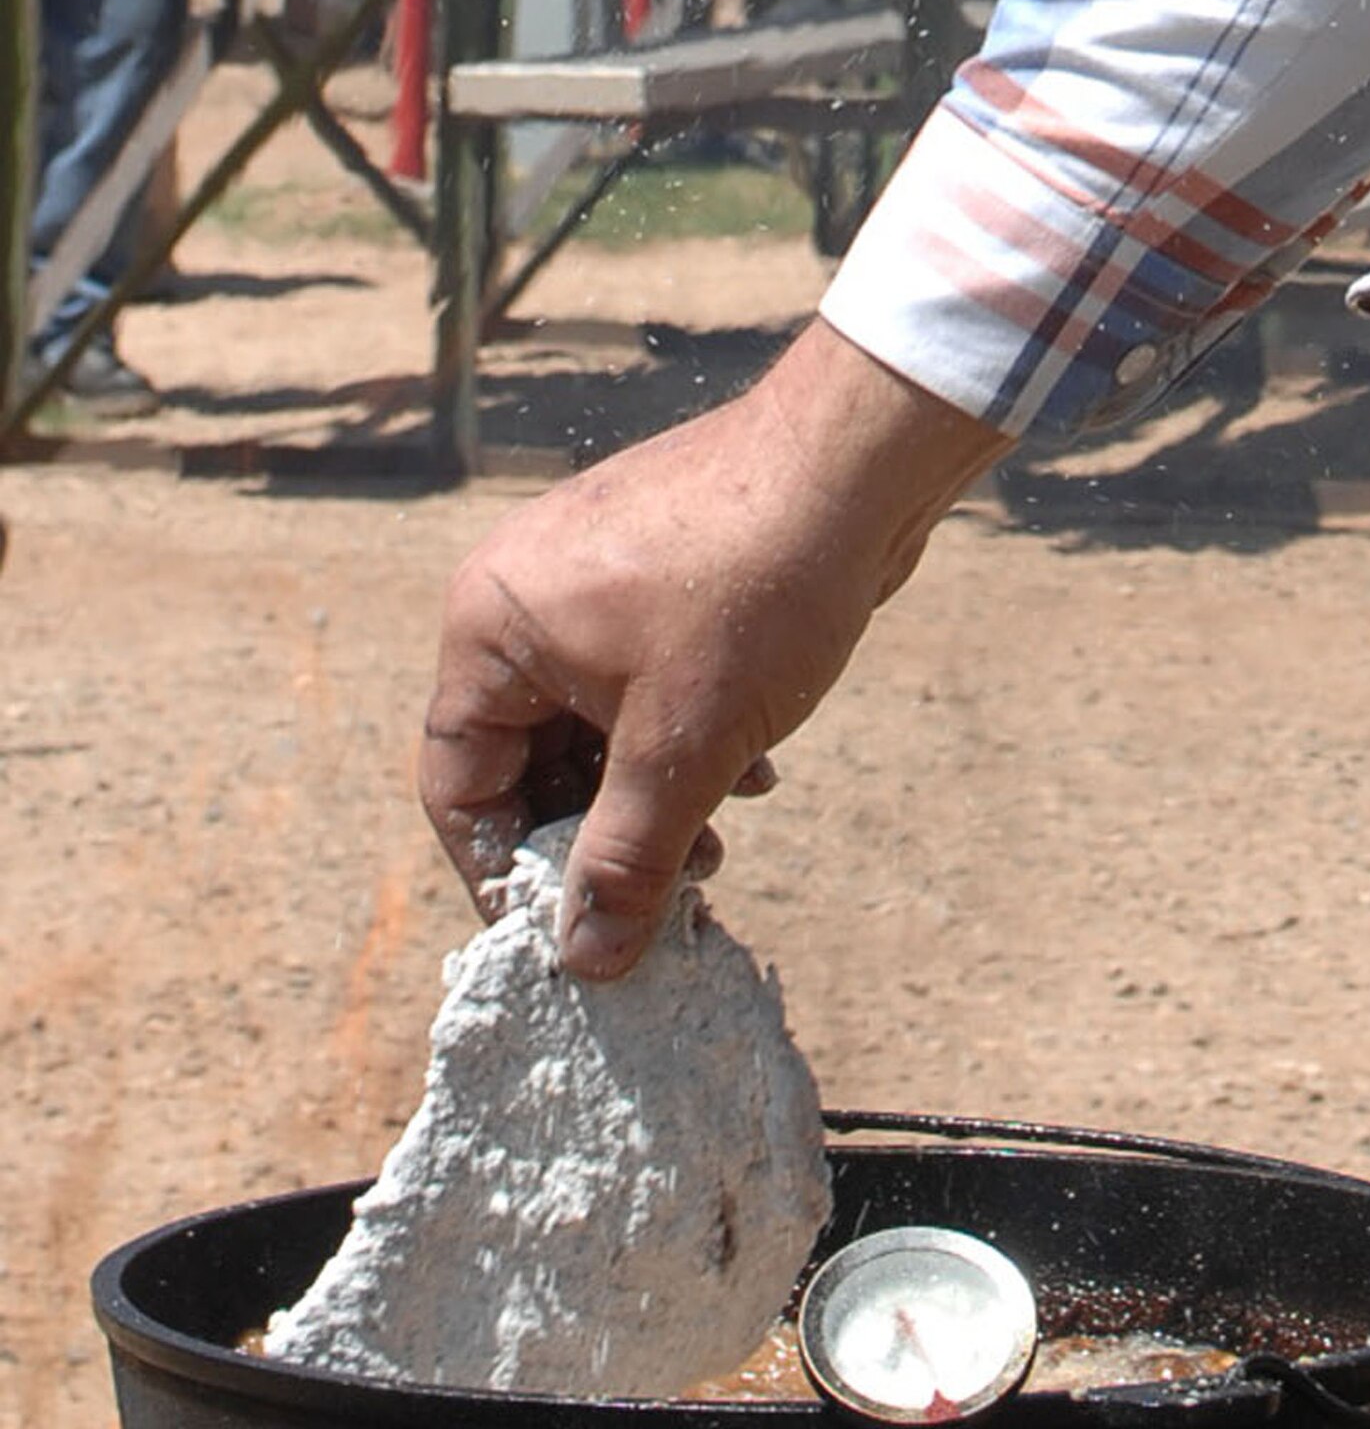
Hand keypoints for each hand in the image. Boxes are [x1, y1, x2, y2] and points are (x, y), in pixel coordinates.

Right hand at [420, 319, 1010, 978]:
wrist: (855, 467)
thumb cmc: (753, 591)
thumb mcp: (684, 747)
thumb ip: (627, 858)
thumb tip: (584, 960)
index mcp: (489, 629)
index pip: (456, 781)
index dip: (502, 871)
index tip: (559, 937)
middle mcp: (523, 600)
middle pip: (526, 760)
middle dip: (594, 838)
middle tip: (659, 899)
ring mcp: (592, 585)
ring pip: (594, 729)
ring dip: (648, 799)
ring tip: (715, 848)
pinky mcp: (659, 582)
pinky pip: (645, 689)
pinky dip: (685, 742)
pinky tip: (753, 773)